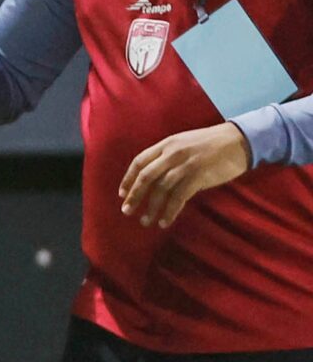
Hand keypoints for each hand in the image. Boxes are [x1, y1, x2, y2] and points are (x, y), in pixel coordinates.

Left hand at [120, 122, 250, 228]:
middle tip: (126, 211)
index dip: (128, 179)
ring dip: (151, 208)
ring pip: (161, 190)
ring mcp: (185, 165)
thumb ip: (167, 156)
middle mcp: (172, 153)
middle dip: (134, 196)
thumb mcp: (184, 142)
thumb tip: (153, 177)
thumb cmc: (211, 144)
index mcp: (166, 144)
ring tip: (145, 222)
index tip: (122, 194)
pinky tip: (164, 221)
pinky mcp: (198, 176)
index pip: (139, 161)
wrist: (240, 140)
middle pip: (146, 177)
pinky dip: (169, 211)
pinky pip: (178, 197)